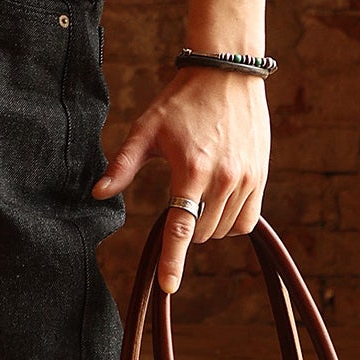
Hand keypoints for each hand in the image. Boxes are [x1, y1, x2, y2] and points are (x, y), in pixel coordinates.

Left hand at [90, 66, 270, 293]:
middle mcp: (223, 178)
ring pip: (225, 230)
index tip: (169, 287)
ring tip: (200, 193)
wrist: (228, 73)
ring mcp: (246, 178)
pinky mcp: (261, 176)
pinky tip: (220, 201)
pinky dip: (232, 221)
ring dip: (209, 225)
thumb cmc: (181, 101)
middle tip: (180, 197)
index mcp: (191, 170)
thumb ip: (123, 165)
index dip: (174, 261)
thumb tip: (98, 193)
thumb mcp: (147, 130)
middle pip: (203, 232)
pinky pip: (247, 220)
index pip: (181, 228)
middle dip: (188, 228)